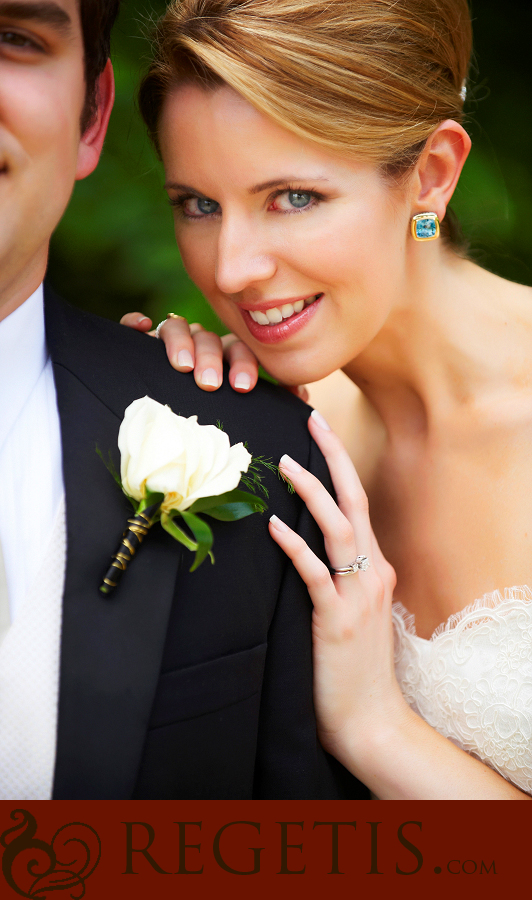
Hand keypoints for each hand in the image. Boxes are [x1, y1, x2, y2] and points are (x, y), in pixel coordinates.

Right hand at [120, 312, 308, 399]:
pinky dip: (137, 322)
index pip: (240, 350)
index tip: (243, 386)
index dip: (243, 364)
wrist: (186, 420)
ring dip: (180, 343)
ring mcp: (173, 343)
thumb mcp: (251, 407)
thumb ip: (276, 399)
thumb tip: (301, 395)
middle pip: (208, 339)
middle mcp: (202, 345)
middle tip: (210, 383)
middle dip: (211, 359)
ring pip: (176, 328)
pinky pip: (138, 326)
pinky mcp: (143, 345)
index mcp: (229, 356)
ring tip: (182, 365)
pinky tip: (140, 326)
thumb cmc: (224, 413)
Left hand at [269, 409, 402, 770]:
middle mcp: (373, 574)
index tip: (317, 437)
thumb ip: (336, 582)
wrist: (371, 721)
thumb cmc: (354, 669)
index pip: (357, 506)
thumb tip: (302, 551)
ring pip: (339, 529)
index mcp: (375, 570)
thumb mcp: (352, 615)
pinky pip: (315, 574)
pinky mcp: (337, 621)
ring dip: (313, 492)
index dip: (338, 469)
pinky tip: (273, 526)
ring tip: (285, 463)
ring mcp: (358, 596)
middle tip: (311, 422)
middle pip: (354, 502)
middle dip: (332, 459)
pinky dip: (295, 546)